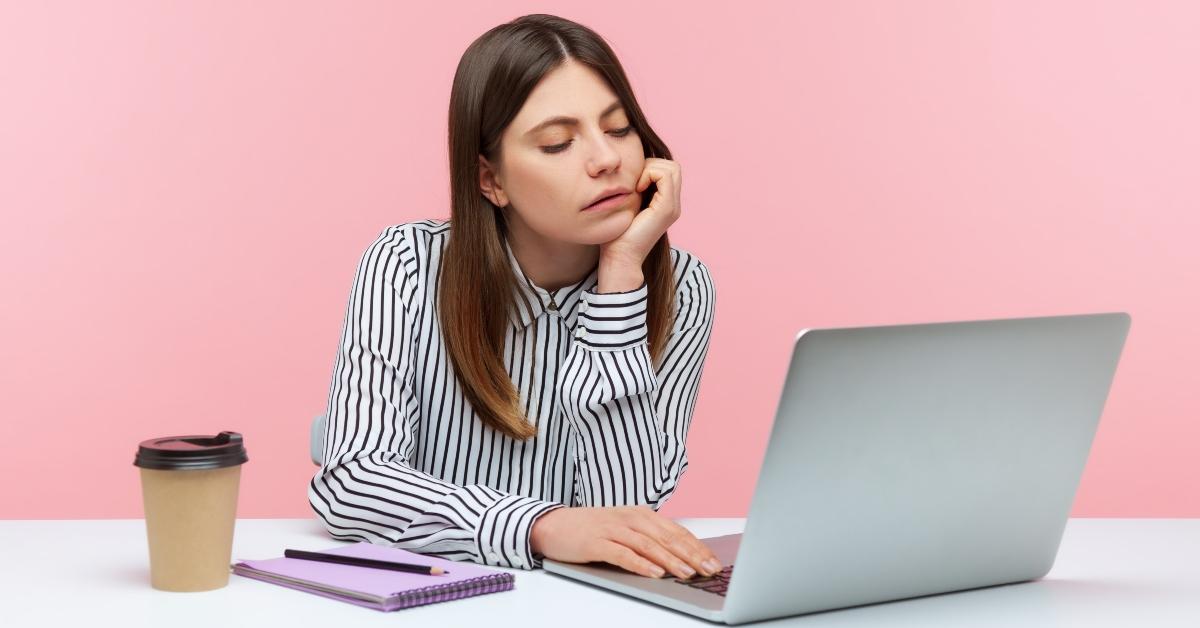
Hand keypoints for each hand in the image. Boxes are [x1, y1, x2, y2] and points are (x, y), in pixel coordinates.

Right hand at [530, 505, 722, 579]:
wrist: (554, 525)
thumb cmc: (593, 529)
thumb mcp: (625, 529)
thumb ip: (649, 538)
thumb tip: (681, 556)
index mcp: (641, 514)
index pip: (676, 531)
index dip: (697, 547)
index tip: (714, 562)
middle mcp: (631, 518)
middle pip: (667, 537)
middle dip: (692, 555)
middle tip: (709, 570)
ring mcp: (613, 529)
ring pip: (649, 545)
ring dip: (671, 560)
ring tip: (688, 574)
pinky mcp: (597, 542)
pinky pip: (623, 554)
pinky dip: (641, 564)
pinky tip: (655, 573)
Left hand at [598, 158, 681, 268]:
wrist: (620, 256)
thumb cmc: (617, 234)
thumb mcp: (628, 205)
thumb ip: (635, 190)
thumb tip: (630, 170)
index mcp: (666, 203)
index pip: (668, 170)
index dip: (650, 167)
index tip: (632, 182)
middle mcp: (673, 204)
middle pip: (673, 166)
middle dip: (651, 165)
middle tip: (634, 181)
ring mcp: (672, 207)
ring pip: (672, 168)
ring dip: (650, 169)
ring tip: (635, 186)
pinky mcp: (666, 208)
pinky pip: (665, 176)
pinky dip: (649, 174)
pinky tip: (636, 189)